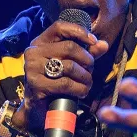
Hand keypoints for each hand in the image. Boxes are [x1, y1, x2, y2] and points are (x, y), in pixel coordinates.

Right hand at [16, 20, 109, 134]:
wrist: (37, 109)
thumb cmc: (55, 83)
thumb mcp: (70, 64)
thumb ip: (86, 53)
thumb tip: (103, 44)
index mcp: (40, 43)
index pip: (60, 27)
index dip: (79, 31)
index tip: (93, 41)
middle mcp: (33, 53)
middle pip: (69, 47)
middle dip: (87, 60)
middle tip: (91, 70)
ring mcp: (32, 69)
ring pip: (70, 66)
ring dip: (85, 77)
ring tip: (88, 84)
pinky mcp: (36, 85)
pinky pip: (66, 84)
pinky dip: (79, 89)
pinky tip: (82, 92)